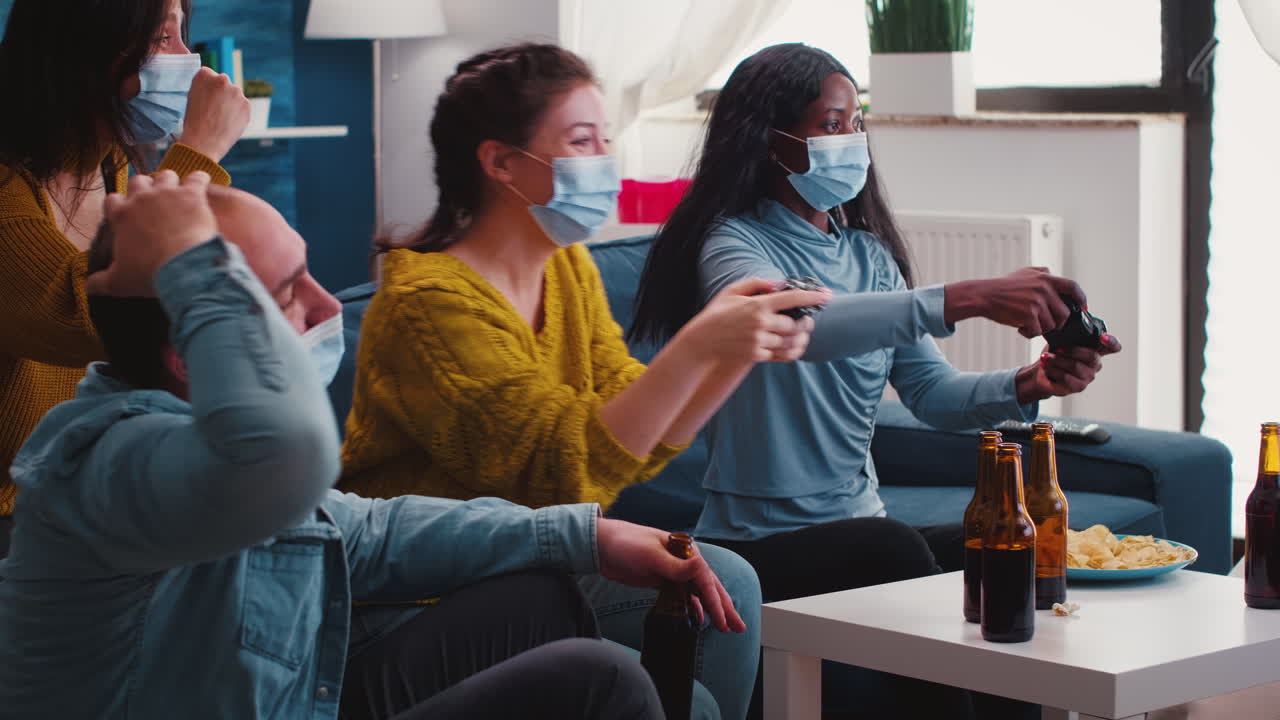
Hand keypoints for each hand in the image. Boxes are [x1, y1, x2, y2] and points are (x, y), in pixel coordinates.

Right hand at [86, 171, 217, 296]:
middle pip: (138, 181)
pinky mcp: (192, 195)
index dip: (120, 204)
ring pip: (165, 176)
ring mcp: (167, 194)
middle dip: (144, 188)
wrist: (182, 268)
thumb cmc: (149, 275)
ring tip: (178, 192)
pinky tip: (202, 183)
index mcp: (121, 215)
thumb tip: (87, 286)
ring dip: (170, 182)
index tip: (127, 212)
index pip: (112, 200)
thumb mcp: (118, 282)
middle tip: (154, 200)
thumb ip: (100, 282)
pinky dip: (200, 180)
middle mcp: (141, 199)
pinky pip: (197, 178)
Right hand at [176, 67, 250, 161]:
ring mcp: (236, 91)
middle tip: (214, 109)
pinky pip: (243, 106)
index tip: (206, 98)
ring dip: (231, 102)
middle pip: (224, 83)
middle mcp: (222, 79)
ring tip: (220, 118)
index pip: (209, 75)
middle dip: (221, 93)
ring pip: (235, 95)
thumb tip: (215, 87)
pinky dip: (238, 113)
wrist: (204, 141)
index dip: (207, 88)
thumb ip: (204, 87)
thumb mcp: (192, 97)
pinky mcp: (247, 104)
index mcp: (204, 74)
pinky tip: (228, 122)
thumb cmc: (194, 122)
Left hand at [596, 518, 746, 633]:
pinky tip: (699, 619)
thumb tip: (700, 567)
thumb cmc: (626, 543)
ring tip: (725, 627)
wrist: (601, 545)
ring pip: (699, 593)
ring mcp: (673, 572)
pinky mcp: (662, 580)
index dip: (717, 602)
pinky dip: (693, 608)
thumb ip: (676, 566)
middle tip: (738, 627)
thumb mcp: (651, 555)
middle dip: (724, 607)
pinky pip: (683, 596)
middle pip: (709, 587)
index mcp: (686, 551)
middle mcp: (684, 561)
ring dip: (712, 609)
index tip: (723, 621)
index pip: (706, 580)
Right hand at [677, 278, 827, 365]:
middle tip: (808, 318)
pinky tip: (795, 345)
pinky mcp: (756, 356)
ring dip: (801, 337)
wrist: (701, 342)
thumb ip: (757, 283)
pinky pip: (782, 354)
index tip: (827, 295)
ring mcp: (759, 341)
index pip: (791, 299)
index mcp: (757, 305)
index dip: (812, 297)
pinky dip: (793, 350)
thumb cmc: (717, 313)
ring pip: (791, 341)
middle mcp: (760, 324)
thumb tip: (779, 284)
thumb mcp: (732, 291)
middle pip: (795, 323)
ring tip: (803, 332)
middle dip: (805, 321)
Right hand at [945, 267, 1085, 338]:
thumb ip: (1041, 272)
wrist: (984, 295)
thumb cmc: (1002, 286)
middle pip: (1064, 313)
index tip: (1083, 307)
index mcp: (1046, 278)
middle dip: (1057, 322)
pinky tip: (1020, 328)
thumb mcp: (1024, 272)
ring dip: (1040, 329)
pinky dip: (1029, 333)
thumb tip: (1053, 274)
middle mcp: (1044, 289)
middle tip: (1045, 324)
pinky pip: (1037, 331)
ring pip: (1051, 325)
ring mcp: (1037, 302)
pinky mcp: (1028, 315)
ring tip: (1027, 324)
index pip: (1073, 287)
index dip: (1081, 298)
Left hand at [1015, 334, 1122, 403]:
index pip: (1113, 347)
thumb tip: (1066, 325)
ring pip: (1076, 366)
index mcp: (1096, 350)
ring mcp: (1089, 376)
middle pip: (1091, 356)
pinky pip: (1068, 378)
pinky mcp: (1079, 386)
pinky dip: (1054, 370)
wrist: (1042, 373)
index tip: (1103, 337)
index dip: (1112, 342)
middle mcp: (1095, 363)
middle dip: (1071, 351)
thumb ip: (1069, 334)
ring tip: (1046, 358)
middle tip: (1057, 349)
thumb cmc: (1056, 355)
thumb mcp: (1061, 340)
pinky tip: (1047, 367)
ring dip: (1057, 361)